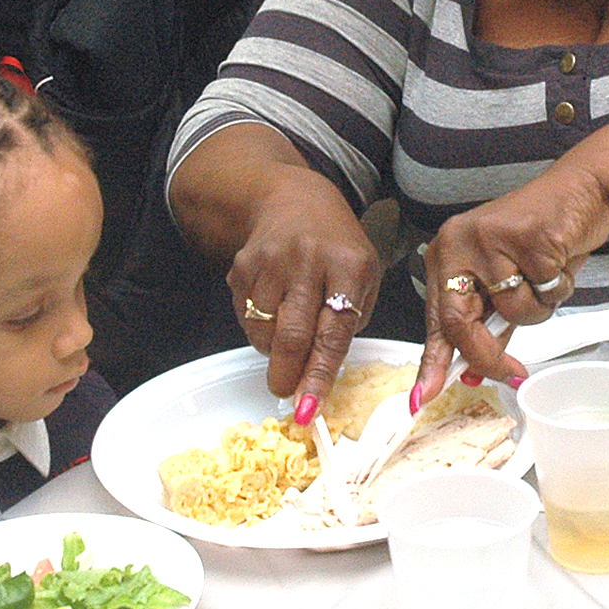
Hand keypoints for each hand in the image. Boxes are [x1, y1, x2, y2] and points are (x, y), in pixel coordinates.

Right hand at [226, 166, 380, 421]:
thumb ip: (352, 319)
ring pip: (264, 331)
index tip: (309, 407)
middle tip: (288, 392)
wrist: (292, 200)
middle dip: (288, 374)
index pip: (333, 331)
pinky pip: (246, 317)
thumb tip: (323, 373)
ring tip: (286, 345)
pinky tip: (273, 317)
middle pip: (292, 334)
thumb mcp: (365, 273)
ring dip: (273, 352)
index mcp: (348, 264)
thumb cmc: (337, 245)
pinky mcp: (243, 265)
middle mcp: (308, 260)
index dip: (320, 374)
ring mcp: (271, 261)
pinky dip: (259, 331)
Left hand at [417, 159, 608, 401]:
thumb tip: (474, 371)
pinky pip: (542, 293)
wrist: (582, 193)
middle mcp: (459, 244)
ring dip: (538, 307)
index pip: (436, 318)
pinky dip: (557, 288)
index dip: (432, 361)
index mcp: (447, 255)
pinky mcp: (526, 238)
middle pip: (459, 322)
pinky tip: (559, 260)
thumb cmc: (544, 239)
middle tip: (510, 373)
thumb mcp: (508, 283)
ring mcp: (490, 239)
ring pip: (511, 311)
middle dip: (486, 355)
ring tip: (545, 275)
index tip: (425, 395)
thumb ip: (490, 325)